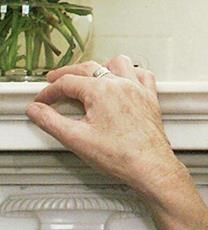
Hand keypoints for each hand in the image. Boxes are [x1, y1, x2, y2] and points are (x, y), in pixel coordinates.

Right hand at [25, 56, 187, 199]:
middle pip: (88, 68)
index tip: (42, 101)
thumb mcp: (75, 139)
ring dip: (101, 67)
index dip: (49, 92)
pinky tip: (123, 81)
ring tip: (88, 78)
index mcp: (102, 90)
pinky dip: (130, 73)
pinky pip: (142, 75)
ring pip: (118, 63)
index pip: (67, 83)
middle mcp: (122, 84)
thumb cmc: (120, 155)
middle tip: (55, 83)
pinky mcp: (150, 99)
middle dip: (67, 74)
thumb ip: (50, 121)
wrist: (150, 166)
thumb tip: (36, 110)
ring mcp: (138, 90)